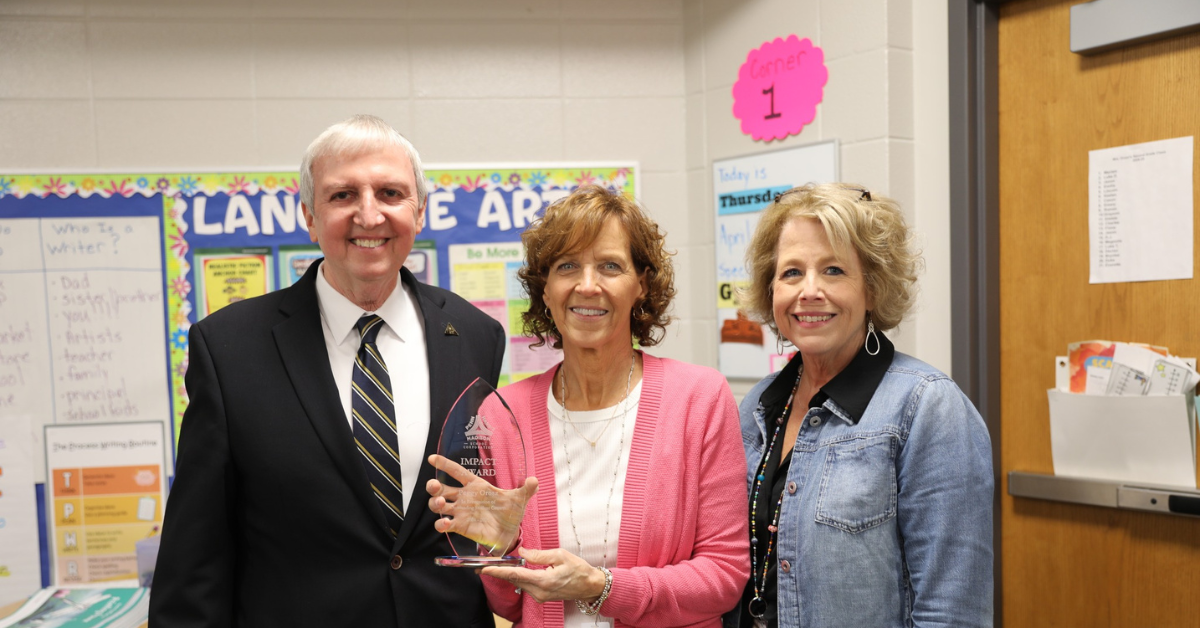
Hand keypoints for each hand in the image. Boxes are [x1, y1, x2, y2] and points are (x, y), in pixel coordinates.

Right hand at [425, 454, 537, 554]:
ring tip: (441, 503)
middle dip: (433, 486)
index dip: (444, 464)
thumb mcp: (519, 499)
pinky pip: (445, 525)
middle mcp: (464, 498)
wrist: (510, 534)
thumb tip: (535, 480)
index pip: (457, 472)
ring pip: (439, 505)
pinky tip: (445, 523)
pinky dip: (441, 524)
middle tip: (433, 485)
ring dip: (435, 503)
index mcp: (476, 486)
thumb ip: (526, 489)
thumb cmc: (510, 513)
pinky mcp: (460, 527)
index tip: (432, 458)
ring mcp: (460, 512)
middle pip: (441, 488)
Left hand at [482, 547, 606, 603]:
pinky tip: (515, 571)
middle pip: (514, 580)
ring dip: (509, 574)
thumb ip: (539, 554)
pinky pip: (526, 585)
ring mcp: (540, 596)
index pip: (516, 575)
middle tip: (483, 566)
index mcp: (544, 580)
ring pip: (519, 583)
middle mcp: (539, 591)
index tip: (484, 569)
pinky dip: (518, 577)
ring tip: (496, 566)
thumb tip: (522, 551)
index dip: (498, 572)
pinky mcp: (541, 596)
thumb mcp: (561, 555)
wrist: (590, 586)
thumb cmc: (579, 569)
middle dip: (499, 572)